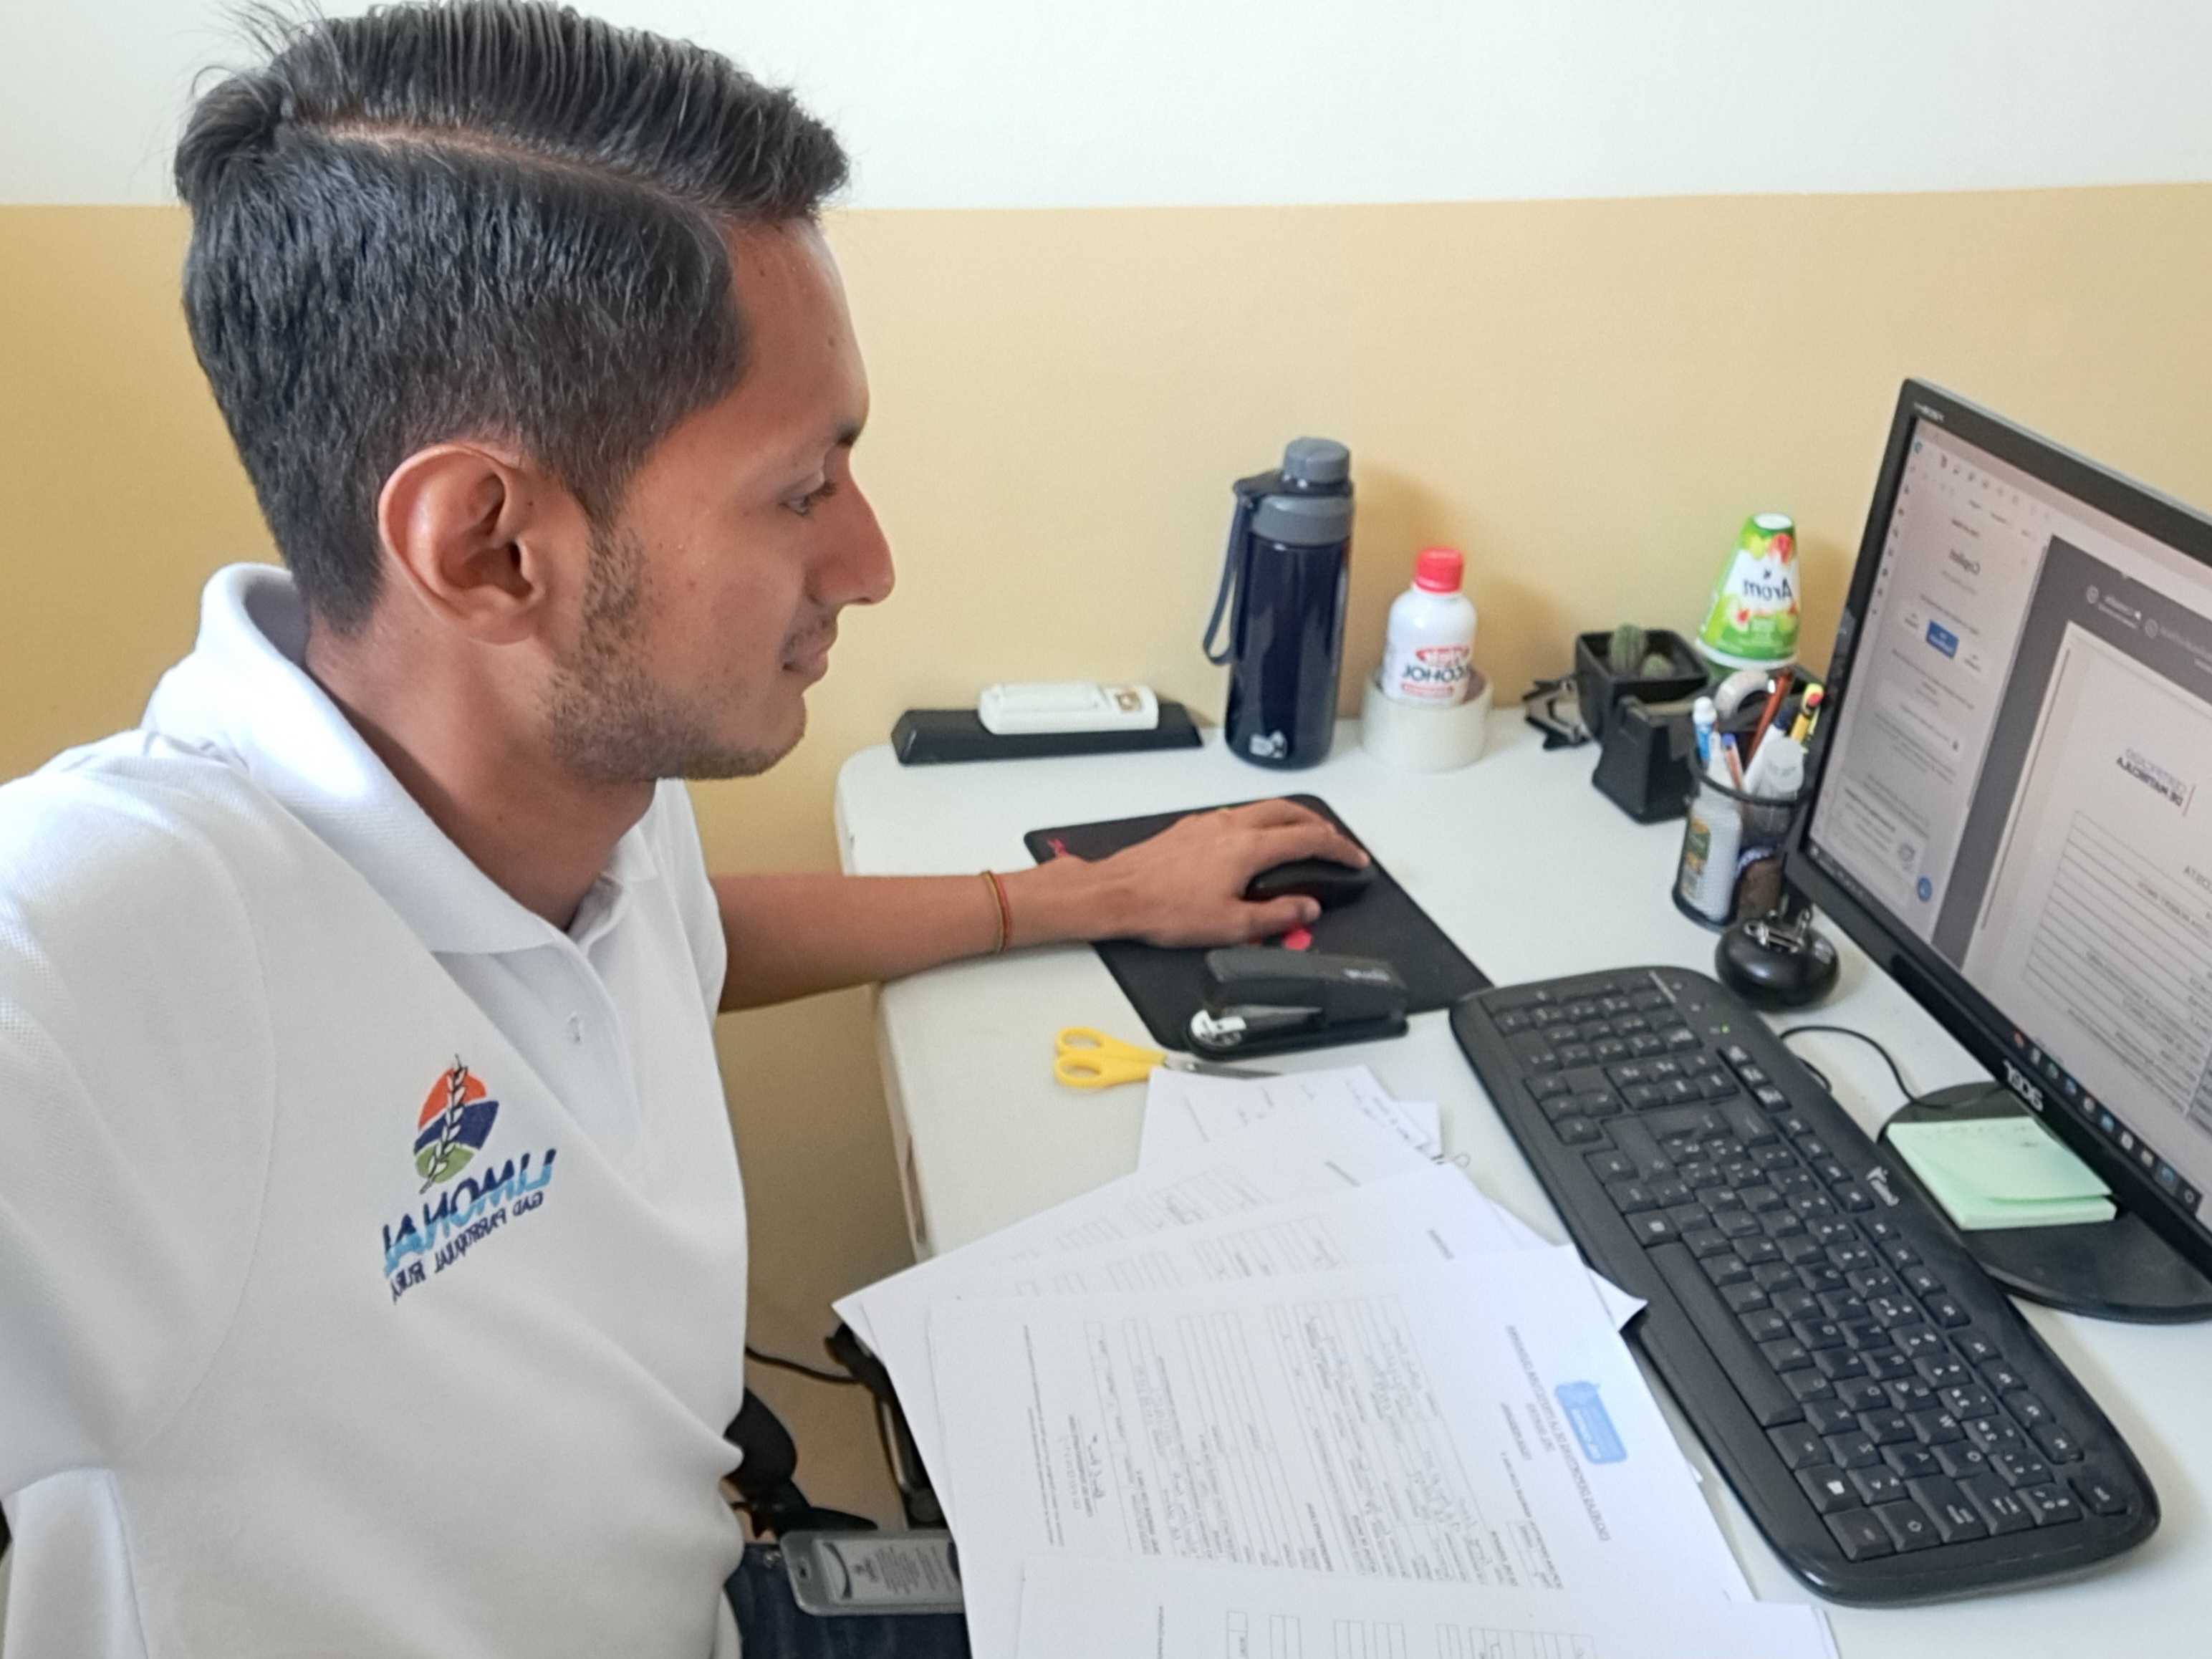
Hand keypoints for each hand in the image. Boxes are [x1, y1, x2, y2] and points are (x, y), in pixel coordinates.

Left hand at [1007, 799, 1370, 947]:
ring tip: (1300, 837)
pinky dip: (1260, 822)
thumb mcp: (1230, 926)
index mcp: (1248, 847)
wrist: (1116, 894)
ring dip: (1290, 819)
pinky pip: (1237, 815)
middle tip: (1334, 843)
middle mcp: (1230, 826)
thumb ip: (1276, 916)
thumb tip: (1306, 909)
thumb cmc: (1164, 908)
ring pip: (1262, 809)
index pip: (1309, 839)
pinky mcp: (1190, 827)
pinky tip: (1253, 841)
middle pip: (1290, 811)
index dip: (1339, 849)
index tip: (1353, 859)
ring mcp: (1208, 822)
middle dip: (1319, 825)